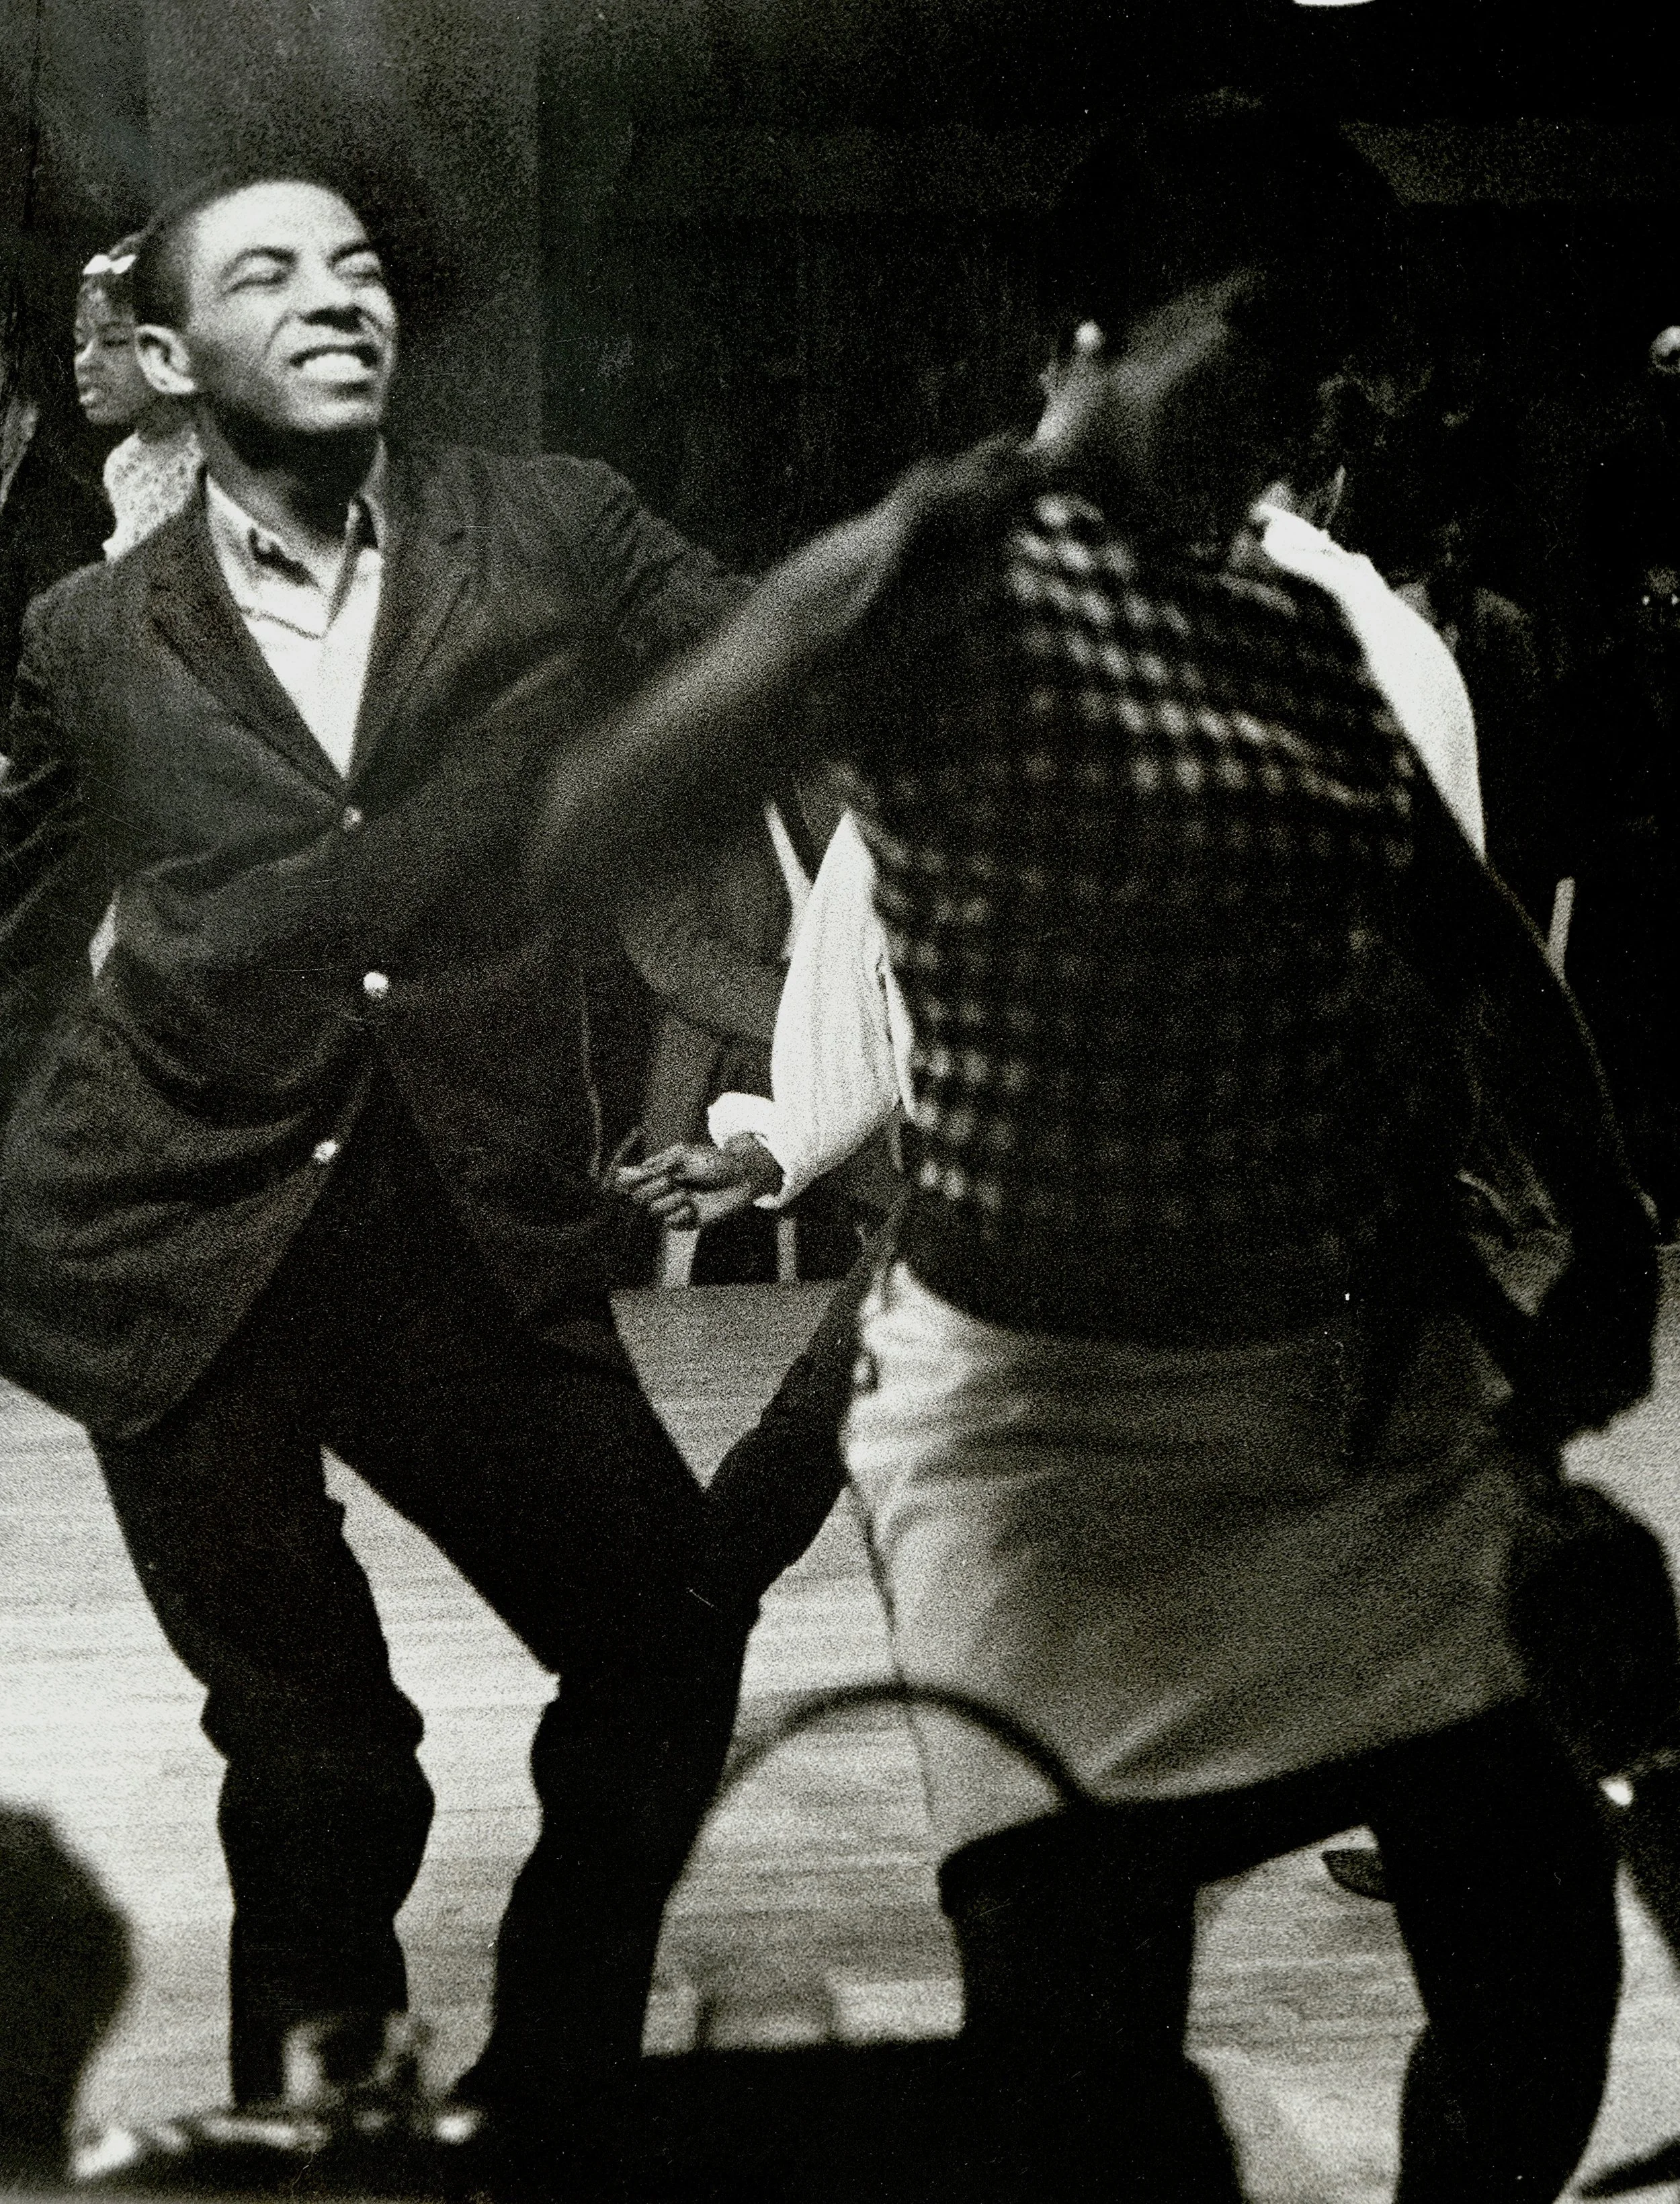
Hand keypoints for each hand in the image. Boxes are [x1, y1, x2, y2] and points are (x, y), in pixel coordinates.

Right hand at [610, 1142, 761, 1228]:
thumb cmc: (715, 1162)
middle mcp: (666, 1190)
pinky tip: (693, 1207)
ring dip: (669, 1201)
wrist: (742, 1178)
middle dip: (650, 1189)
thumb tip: (632, 1171)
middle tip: (670, 1181)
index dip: (625, 1180)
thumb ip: (658, 1164)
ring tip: (686, 1194)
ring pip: (654, 1210)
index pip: (633, 1179)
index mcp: (662, 1171)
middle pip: (638, 1197)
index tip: (624, 1178)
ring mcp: (676, 1206)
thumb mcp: (685, 1155)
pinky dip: (681, 1213)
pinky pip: (671, 1223)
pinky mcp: (687, 1221)